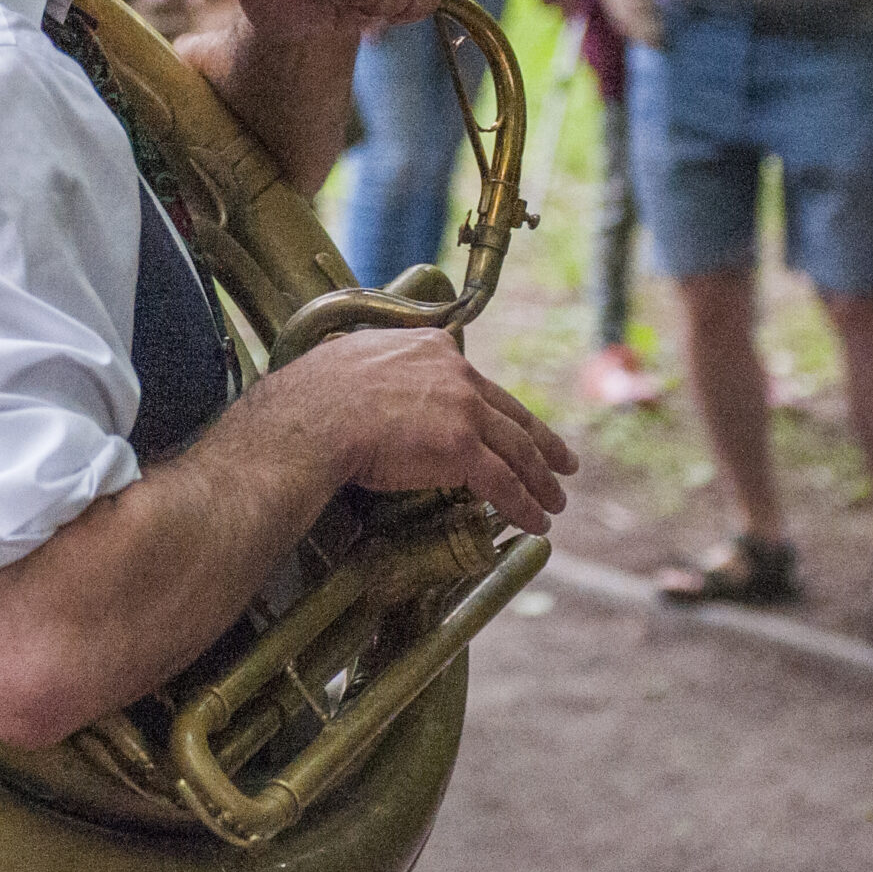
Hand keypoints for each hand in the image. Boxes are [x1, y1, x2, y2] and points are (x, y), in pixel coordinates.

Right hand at [279, 327, 577, 533]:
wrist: (309, 421)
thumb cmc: (315, 396)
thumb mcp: (354, 359)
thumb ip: (380, 368)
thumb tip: (372, 384)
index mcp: (432, 349)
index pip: (479, 385)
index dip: (501, 410)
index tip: (515, 426)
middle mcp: (456, 373)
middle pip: (510, 415)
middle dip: (542, 443)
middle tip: (563, 462)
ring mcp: (462, 409)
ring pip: (517, 449)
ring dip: (541, 480)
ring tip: (554, 501)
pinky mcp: (461, 447)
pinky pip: (503, 482)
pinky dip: (524, 505)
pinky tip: (535, 521)